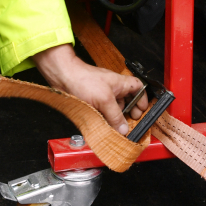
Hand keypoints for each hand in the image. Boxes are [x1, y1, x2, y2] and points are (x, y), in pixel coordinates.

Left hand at [33, 44, 147, 134]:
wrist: (62, 77)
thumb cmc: (83, 80)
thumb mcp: (104, 100)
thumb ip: (116, 115)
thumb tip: (124, 128)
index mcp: (121, 83)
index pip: (139, 89)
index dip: (143, 100)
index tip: (142, 112)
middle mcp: (113, 88)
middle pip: (128, 101)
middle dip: (129, 113)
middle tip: (130, 123)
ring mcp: (103, 94)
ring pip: (115, 108)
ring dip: (116, 118)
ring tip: (116, 128)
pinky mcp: (93, 100)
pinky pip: (103, 111)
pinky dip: (105, 119)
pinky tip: (103, 125)